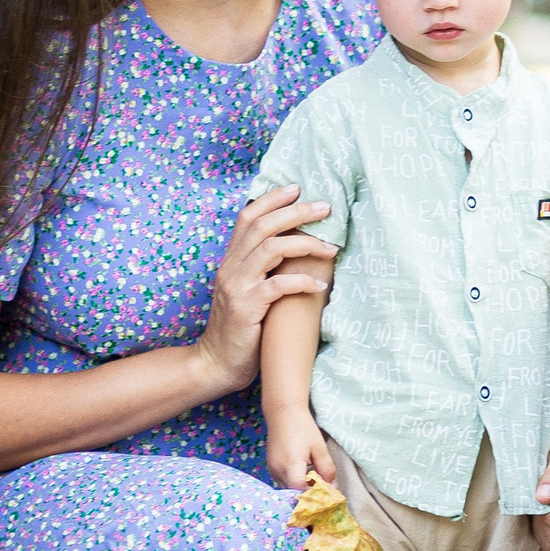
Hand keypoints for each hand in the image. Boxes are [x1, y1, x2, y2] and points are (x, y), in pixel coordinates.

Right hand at [193, 185, 336, 393]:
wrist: (218, 363)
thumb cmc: (242, 326)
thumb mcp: (248, 289)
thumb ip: (264, 267)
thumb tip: (297, 245)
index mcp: (231, 259)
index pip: (248, 217)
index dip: (271, 199)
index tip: (297, 188)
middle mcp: (231, 267)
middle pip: (262, 225)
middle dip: (296, 212)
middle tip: (326, 207)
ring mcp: (237, 287)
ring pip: (270, 249)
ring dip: (305, 243)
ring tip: (331, 247)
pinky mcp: (247, 308)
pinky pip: (277, 286)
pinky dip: (301, 281)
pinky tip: (320, 285)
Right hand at [265, 409, 335, 488]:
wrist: (283, 413)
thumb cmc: (303, 427)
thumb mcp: (319, 448)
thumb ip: (326, 469)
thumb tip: (332, 488)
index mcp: (291, 464)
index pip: (300, 490)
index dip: (312, 496)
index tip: (325, 497)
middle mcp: (278, 469)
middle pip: (293, 493)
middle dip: (308, 495)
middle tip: (322, 493)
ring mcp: (272, 469)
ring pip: (287, 489)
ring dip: (300, 490)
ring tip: (314, 484)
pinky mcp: (271, 468)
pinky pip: (283, 482)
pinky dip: (293, 484)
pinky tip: (304, 477)